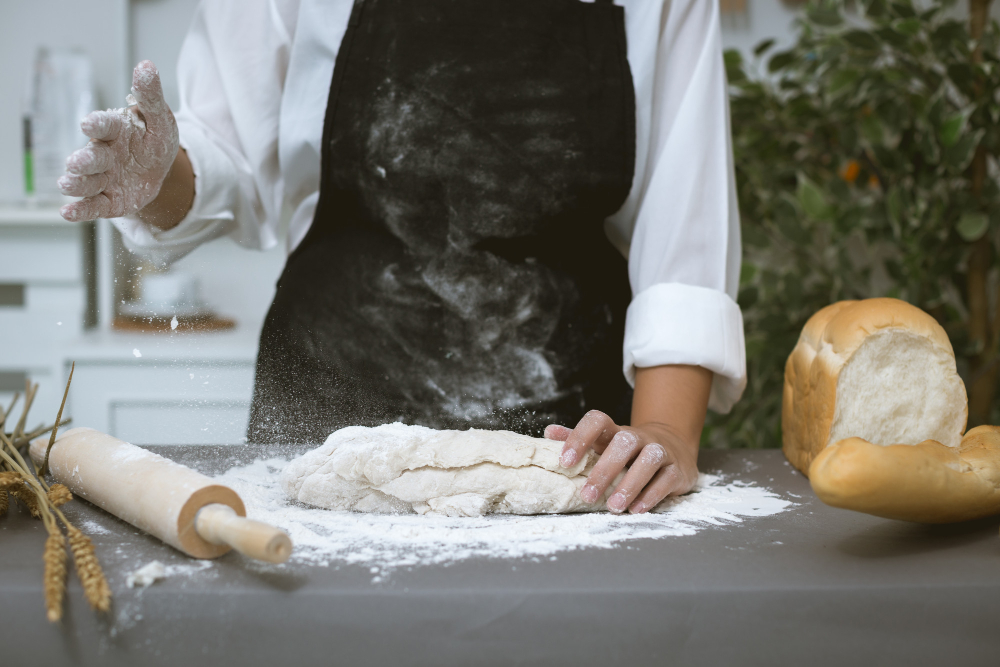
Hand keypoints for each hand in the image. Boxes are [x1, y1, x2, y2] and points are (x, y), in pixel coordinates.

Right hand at [59, 61, 178, 221]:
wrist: (160, 169)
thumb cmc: (154, 139)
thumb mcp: (160, 119)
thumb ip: (150, 96)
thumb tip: (146, 67)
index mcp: (116, 130)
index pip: (105, 125)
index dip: (98, 124)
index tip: (89, 123)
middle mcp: (104, 153)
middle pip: (92, 157)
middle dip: (84, 160)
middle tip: (78, 162)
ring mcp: (103, 178)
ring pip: (87, 181)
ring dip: (77, 184)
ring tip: (67, 184)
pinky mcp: (107, 199)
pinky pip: (92, 206)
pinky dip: (80, 210)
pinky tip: (68, 213)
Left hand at [546, 410, 698, 513]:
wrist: (672, 447)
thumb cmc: (628, 451)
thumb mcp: (604, 443)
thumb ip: (579, 440)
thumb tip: (549, 432)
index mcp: (615, 431)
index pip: (597, 422)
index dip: (580, 437)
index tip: (565, 462)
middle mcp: (639, 437)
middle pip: (624, 442)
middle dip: (605, 470)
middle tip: (588, 496)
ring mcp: (661, 451)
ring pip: (649, 459)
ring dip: (631, 483)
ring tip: (614, 506)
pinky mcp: (677, 469)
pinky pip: (666, 479)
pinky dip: (652, 495)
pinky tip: (636, 509)